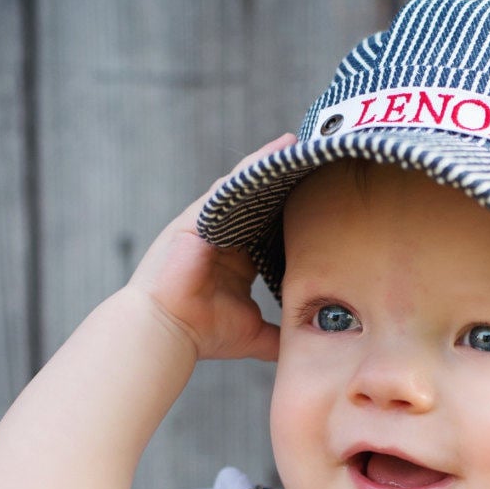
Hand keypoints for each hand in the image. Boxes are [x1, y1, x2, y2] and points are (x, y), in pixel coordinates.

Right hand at [125, 132, 297, 362]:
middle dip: (281, 180)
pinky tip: (272, 153)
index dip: (292, 212)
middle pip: (258, 202)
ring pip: (243, 188)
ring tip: (294, 143)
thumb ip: (279, 335)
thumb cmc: (204, 332)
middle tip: (314, 156)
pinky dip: (248, 170)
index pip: (271, 228)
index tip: (321, 197)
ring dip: (266, 165)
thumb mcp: (253, 332)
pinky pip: (226, 188)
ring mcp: (207, 225)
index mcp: (237, 260)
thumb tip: (306, 345)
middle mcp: (223, 238)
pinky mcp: (195, 218)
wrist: (168, 332)